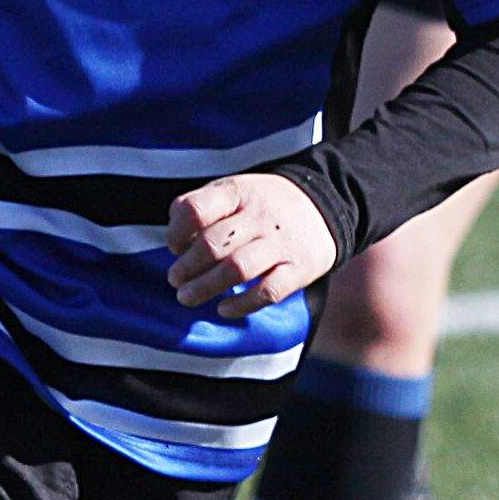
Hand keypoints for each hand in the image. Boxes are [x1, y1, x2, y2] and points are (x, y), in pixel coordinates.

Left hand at [166, 172, 338, 315]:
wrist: (324, 206)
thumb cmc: (262, 204)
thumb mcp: (233, 191)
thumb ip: (200, 208)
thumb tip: (176, 244)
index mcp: (239, 192)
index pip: (195, 210)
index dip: (176, 232)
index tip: (174, 246)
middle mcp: (261, 215)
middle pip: (213, 244)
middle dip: (186, 267)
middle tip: (176, 279)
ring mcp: (282, 243)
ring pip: (237, 269)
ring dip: (206, 287)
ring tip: (187, 296)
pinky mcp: (300, 268)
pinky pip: (268, 292)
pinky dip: (242, 305)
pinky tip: (224, 309)